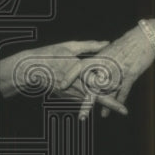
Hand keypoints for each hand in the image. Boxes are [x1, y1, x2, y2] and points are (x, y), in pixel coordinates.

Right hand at [0, 40, 126, 115]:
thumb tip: (107, 43)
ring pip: (89, 100)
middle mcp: (76, 85)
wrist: (30, 70)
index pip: (99, 81)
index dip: (113, 85)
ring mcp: (70, 93)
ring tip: (116, 107)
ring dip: (102, 103)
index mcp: (79, 71)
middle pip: (97, 97)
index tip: (124, 87)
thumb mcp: (69, 47)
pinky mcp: (65, 96)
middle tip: (125, 111)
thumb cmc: (49, 55)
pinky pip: (80, 99)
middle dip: (112, 104)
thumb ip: (89, 46)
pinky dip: (89, 100)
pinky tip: (96, 100)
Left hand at [59, 25, 154, 118]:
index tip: (62, 85)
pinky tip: (107, 112)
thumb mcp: (110, 48)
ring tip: (85, 115)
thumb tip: (91, 64)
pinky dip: (115, 102)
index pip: (81, 67)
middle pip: (92, 84)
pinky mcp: (130, 75)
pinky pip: (122, 91)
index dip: (71, 75)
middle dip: (83, 99)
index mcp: (100, 57)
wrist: (145, 38)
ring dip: (96, 105)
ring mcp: (118, 71)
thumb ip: (99, 55)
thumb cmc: (128, 42)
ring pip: (106, 91)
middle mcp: (107, 65)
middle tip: (76, 110)